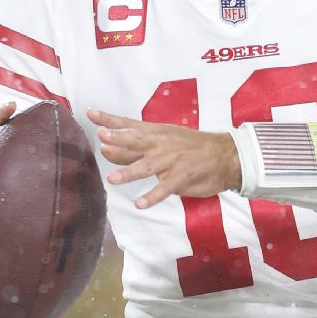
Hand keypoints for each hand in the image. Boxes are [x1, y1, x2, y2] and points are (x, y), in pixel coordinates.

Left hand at [88, 108, 241, 209]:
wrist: (225, 155)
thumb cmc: (191, 147)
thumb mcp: (164, 140)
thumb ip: (135, 147)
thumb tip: (105, 147)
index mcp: (156, 133)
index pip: (129, 124)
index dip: (110, 119)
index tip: (91, 113)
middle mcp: (161, 144)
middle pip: (137, 140)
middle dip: (119, 139)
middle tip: (102, 137)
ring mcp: (172, 161)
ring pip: (147, 166)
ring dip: (129, 172)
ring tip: (112, 179)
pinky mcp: (182, 177)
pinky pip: (165, 188)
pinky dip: (152, 196)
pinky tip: (140, 204)